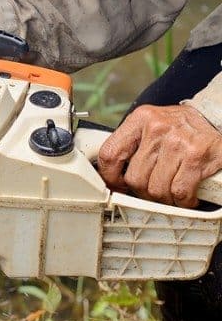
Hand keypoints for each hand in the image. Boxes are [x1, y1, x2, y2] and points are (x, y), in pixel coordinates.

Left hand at [98, 104, 221, 207]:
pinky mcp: (196, 156)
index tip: (117, 186)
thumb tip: (113, 176)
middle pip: (134, 178)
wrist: (217, 119)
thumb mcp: (152, 125)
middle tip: (153, 190)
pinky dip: (183, 201)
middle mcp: (157, 128)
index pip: (110, 154)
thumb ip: (133, 145)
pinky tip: (186, 196)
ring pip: (156, 189)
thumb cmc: (182, 127)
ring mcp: (177, 142)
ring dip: (164, 198)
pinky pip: (179, 192)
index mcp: (140, 119)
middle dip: (143, 192)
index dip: (110, 177)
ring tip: (171, 192)